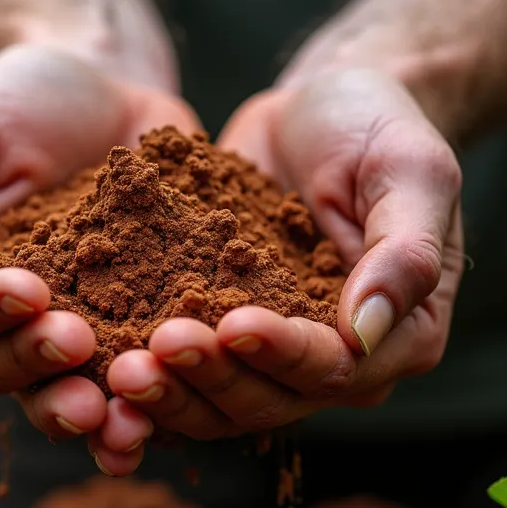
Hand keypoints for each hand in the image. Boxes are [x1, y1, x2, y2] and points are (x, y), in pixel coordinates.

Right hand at [0, 44, 197, 468]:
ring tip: (120, 412)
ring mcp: (70, 328)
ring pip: (61, 391)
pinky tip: (171, 412)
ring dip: (85, 409)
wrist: (106, 82)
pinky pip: (134, 376)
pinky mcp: (134, 327)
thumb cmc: (13, 99)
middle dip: (35, 363)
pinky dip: (150, 403)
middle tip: (77, 343)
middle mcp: (0, 321)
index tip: (26, 290)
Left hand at [103, 68, 463, 446]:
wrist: (318, 107)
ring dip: (167, 391)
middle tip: (149, 354)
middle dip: (209, 378)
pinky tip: (95, 362)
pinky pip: (179, 371)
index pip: (338, 368)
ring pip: (216, 400)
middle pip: (268, 399)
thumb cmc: (378, 127)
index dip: (285, 354)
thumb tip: (369, 332)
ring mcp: (272, 355)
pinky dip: (142, 372)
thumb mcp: (411, 171)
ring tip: (116, 367)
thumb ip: (405, 251)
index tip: (233, 325)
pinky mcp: (218, 335)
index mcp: (399, 337)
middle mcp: (336, 363)